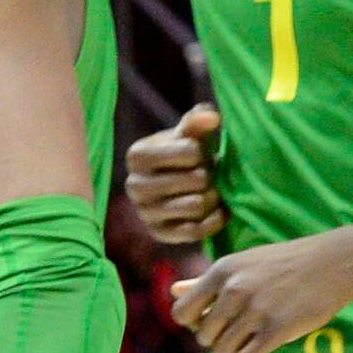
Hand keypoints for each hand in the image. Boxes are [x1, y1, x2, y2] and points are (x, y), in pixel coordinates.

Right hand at [126, 104, 224, 249]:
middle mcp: (133, 185)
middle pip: (196, 180)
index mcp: (136, 155)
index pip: (188, 152)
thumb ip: (198, 121)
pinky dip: (214, 220)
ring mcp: (144, 212)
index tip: (199, 154)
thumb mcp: (187, 135)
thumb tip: (212, 117)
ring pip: (196, 206)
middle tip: (210, 175)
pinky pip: (195, 231)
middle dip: (210, 176)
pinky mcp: (158, 234)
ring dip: (214, 198)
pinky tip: (218, 210)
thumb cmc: (182, 154)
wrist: (174, 187)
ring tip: (214, 190)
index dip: (202, 153)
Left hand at [172, 227, 352, 352]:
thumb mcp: (243, 263)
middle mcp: (234, 289)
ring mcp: (255, 309)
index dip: (192, 323)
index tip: (211, 322)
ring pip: (222, 352)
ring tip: (249, 342)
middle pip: (202, 336)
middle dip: (216, 340)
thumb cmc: (286, 262)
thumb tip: (172, 291)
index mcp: (221, 271)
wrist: (334, 261)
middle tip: (236, 333)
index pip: (181, 312)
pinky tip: (261, 349)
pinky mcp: (277, 329)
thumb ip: (206, 281)